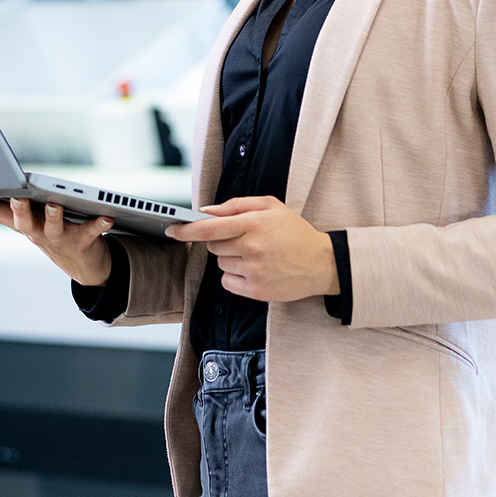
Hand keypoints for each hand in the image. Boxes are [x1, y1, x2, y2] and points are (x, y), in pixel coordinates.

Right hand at [0, 186, 115, 286]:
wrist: (84, 266)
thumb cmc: (50, 235)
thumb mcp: (21, 223)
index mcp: (22, 224)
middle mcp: (38, 233)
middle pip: (23, 222)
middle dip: (18, 210)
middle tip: (15, 197)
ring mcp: (60, 238)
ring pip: (54, 227)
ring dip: (54, 216)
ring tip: (55, 204)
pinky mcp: (83, 241)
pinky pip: (91, 231)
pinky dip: (99, 225)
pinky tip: (106, 217)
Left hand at [167, 196, 336, 301]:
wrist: (323, 263)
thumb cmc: (294, 232)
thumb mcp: (270, 206)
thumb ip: (235, 205)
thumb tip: (205, 211)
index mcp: (254, 224)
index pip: (209, 227)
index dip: (186, 230)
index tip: (172, 230)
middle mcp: (251, 248)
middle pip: (212, 245)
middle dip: (221, 240)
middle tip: (244, 239)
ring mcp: (254, 271)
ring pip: (220, 263)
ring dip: (230, 258)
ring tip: (255, 255)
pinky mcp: (256, 290)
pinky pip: (227, 282)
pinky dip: (235, 276)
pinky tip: (254, 269)